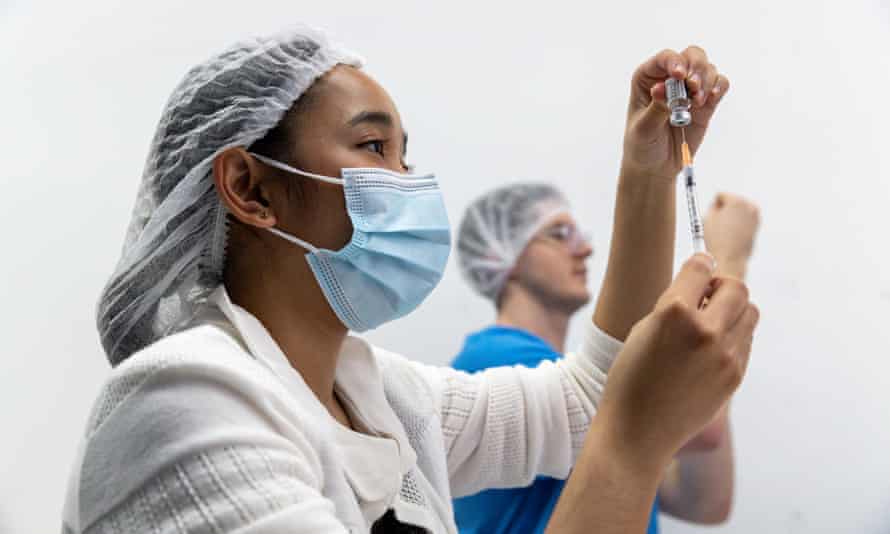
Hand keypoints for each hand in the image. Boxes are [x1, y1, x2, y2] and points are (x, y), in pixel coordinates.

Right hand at [596, 254, 758, 470]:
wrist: (638, 432)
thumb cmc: (630, 379)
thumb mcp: (642, 330)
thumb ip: (674, 304)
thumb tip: (701, 284)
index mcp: (674, 312)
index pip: (701, 267)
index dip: (698, 265)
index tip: (696, 269)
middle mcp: (706, 330)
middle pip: (736, 287)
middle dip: (721, 286)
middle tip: (705, 296)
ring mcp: (726, 355)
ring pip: (749, 312)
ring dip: (733, 309)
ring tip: (710, 323)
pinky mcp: (735, 375)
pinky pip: (746, 340)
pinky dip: (733, 335)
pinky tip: (709, 349)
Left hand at [621, 46, 728, 181]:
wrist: (655, 166)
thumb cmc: (642, 144)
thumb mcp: (644, 128)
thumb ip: (655, 108)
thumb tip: (661, 88)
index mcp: (647, 78)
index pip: (665, 58)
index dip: (675, 61)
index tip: (679, 75)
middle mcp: (669, 78)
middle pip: (691, 56)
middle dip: (696, 67)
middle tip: (693, 86)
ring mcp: (689, 89)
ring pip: (707, 68)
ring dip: (706, 81)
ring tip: (697, 102)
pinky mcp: (705, 103)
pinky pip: (719, 85)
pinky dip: (719, 87)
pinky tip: (711, 98)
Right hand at [704, 193, 760, 277]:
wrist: (729, 259)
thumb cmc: (718, 241)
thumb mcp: (707, 218)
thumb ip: (712, 207)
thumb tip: (717, 205)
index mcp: (738, 201)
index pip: (721, 196)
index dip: (712, 207)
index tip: (711, 217)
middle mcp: (750, 207)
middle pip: (732, 201)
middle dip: (724, 210)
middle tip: (717, 224)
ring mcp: (755, 217)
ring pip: (738, 211)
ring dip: (731, 217)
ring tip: (724, 231)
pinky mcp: (757, 227)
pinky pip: (743, 221)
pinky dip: (737, 224)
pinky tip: (731, 235)